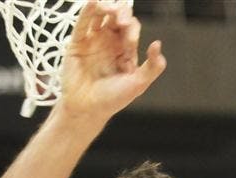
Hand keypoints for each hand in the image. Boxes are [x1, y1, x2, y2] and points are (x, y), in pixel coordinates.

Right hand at [58, 1, 165, 121]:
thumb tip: (157, 44)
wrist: (88, 109)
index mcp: (125, 50)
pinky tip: (93, 2)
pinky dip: (87, 11)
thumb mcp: (138, 84)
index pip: (131, 28)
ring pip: (100, 16)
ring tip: (109, 8)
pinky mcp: (77, 43)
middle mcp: (110, 43)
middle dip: (121, 13)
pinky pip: (82, 23)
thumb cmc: (113, 99)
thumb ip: (152, 67)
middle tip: (121, 19)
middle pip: (117, 18)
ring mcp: (93, 41)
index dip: (131, 29)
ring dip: (106, 8)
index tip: (129, 41)